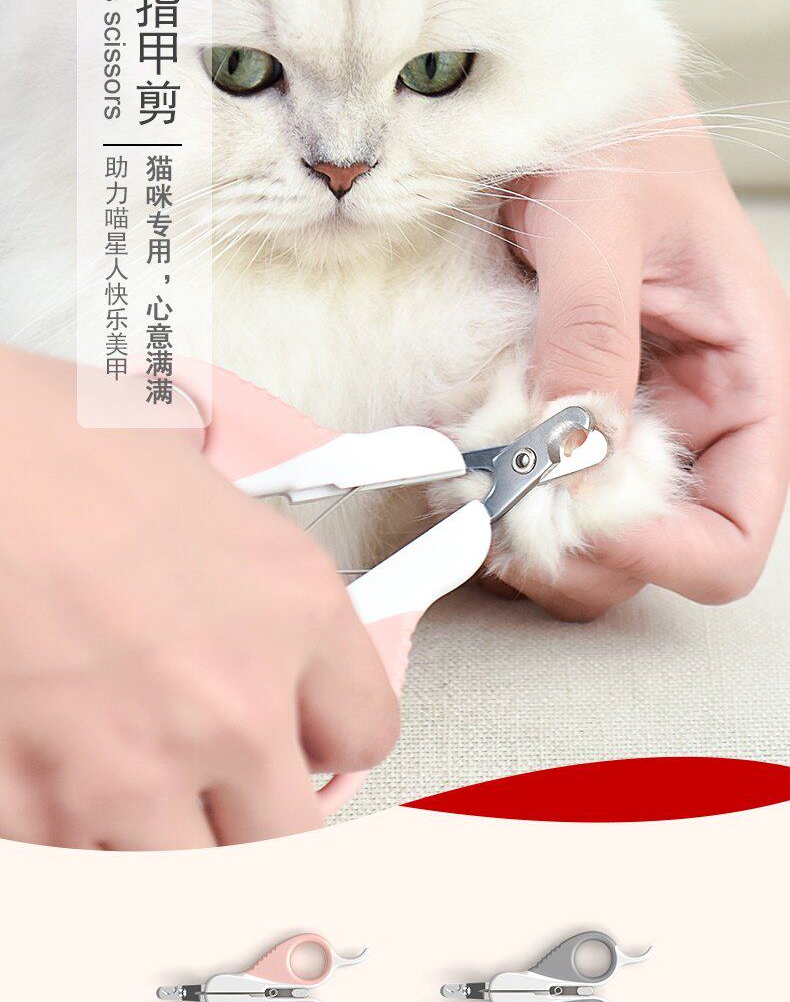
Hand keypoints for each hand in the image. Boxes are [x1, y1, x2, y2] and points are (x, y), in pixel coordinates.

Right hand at [0, 348, 396, 847]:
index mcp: (290, 608)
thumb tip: (253, 627)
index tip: (303, 739)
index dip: (327, 739)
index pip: (364, 733)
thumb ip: (246, 584)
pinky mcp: (33, 806)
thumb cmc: (55, 442)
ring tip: (128, 781)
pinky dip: (72, 837)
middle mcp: (230, 703)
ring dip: (161, 840)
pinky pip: (78, 870)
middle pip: (290, 841)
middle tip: (220, 789)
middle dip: (254, 819)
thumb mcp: (200, 489)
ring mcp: (132, 770)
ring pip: (186, 879)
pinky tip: (59, 776)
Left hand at [499, 88, 789, 619]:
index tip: (578, 521)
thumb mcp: (602, 224)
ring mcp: (625, 419)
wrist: (570, 101)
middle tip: (500, 506)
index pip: (735, 531)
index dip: (666, 556)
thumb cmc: (616, 141)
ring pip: (587, 535)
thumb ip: (591, 328)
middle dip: (577, 551)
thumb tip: (574, 442)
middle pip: (652, 555)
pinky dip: (496, 492)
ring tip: (471, 482)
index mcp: (742, 381)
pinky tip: (459, 455)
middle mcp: (690, 418)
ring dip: (525, 531)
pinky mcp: (566, 406)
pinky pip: (536, 485)